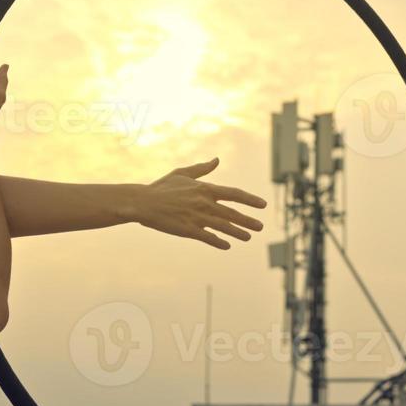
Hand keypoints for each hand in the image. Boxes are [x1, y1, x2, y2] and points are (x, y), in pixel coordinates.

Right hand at [134, 157, 266, 249]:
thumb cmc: (162, 187)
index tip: (262, 205)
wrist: (143, 202)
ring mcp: (197, 218)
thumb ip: (202, 169)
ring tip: (248, 237)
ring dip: (238, 233)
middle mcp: (204, 203)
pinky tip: (227, 246)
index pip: (234, 194)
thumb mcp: (182, 173)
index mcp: (205, 189)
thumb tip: (216, 160)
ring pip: (223, 227)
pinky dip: (218, 242)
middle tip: (260, 227)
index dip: (250, 200)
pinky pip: (208, 238)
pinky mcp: (188, 230)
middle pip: (232, 213)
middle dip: (248, 221)